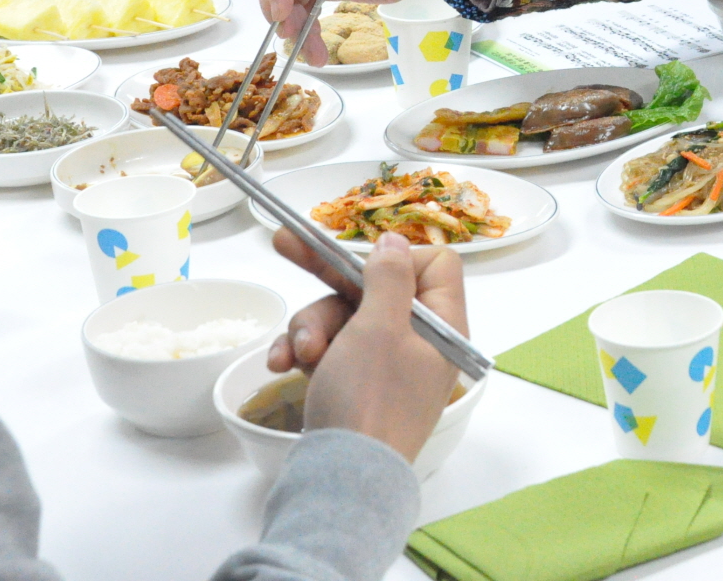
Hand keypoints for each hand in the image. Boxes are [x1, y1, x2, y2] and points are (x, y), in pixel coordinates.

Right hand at [267, 228, 468, 461]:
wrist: (339, 481)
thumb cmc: (368, 400)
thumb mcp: (380, 327)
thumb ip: (389, 277)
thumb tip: (396, 242)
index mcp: (442, 326)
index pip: (435, 264)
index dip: (397, 258)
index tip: (363, 268)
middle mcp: (420, 343)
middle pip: (377, 286)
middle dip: (331, 285)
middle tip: (286, 246)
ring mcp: (387, 366)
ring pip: (346, 316)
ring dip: (312, 325)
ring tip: (295, 353)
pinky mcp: (356, 385)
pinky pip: (332, 348)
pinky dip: (306, 351)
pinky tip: (280, 365)